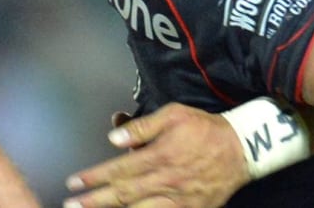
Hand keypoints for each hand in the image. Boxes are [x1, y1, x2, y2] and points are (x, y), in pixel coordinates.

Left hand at [63, 103, 248, 207]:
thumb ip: (143, 126)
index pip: (119, 168)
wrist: (242, 148)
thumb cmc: (206, 129)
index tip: (73, 182)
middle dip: (93, 201)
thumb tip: (114, 137)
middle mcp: (166, 180)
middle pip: (123, 194)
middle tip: (71, 205)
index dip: (94, 177)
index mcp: (160, 155)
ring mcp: (178, 199)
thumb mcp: (175, 115)